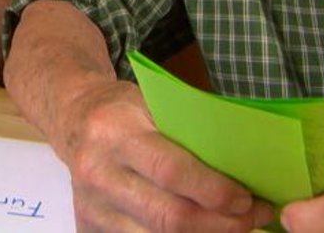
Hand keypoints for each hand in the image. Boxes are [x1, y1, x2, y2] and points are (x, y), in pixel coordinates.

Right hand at [56, 80, 274, 231]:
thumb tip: (242, 165)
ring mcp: (91, 204)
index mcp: (115, 132)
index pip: (171, 171)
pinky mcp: (88, 225)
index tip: (246, 198)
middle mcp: (98, 172)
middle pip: (168, 216)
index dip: (213, 191)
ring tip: (233, 225)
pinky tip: (202, 229)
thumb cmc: (121, 109)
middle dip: (219, 223)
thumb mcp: (151, 103)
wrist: (72, 118)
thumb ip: (187, 132)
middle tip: (251, 219)